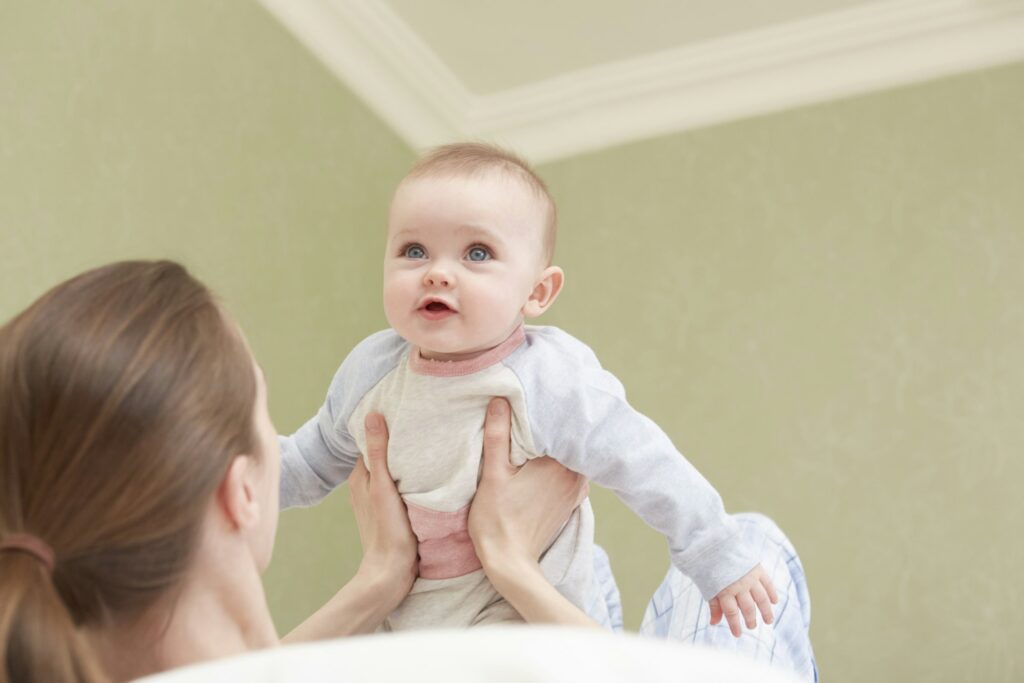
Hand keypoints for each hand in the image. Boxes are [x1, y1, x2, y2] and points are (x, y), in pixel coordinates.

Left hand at [348, 413, 417, 596]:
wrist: (392, 571)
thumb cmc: (387, 529)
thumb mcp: (383, 486)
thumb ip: (378, 452)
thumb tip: (372, 416)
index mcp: (359, 477)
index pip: (371, 442)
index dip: (387, 427)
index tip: (406, 413)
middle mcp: (366, 486)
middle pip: (384, 455)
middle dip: (399, 442)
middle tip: (423, 426)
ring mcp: (379, 499)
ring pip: (394, 471)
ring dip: (407, 461)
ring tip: (429, 445)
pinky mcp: (393, 510)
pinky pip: (402, 486)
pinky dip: (412, 478)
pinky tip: (429, 474)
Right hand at [468, 397, 588, 568]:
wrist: (510, 562)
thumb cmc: (497, 519)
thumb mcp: (493, 474)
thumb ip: (498, 436)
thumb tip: (501, 400)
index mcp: (559, 464)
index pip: (561, 426)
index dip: (549, 412)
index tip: (537, 400)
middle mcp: (575, 476)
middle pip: (568, 441)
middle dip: (554, 427)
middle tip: (537, 411)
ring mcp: (575, 491)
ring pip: (571, 457)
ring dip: (558, 446)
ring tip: (540, 433)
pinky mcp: (570, 502)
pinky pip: (571, 473)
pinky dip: (561, 464)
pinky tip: (545, 460)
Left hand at [709, 564, 778, 636]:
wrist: (714, 542)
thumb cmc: (709, 566)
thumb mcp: (707, 586)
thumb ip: (713, 605)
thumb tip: (714, 623)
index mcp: (723, 590)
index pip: (731, 613)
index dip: (735, 625)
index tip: (738, 635)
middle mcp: (738, 585)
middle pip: (748, 608)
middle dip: (750, 619)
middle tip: (752, 626)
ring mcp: (749, 577)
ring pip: (761, 598)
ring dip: (766, 611)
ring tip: (768, 621)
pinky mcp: (757, 568)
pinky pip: (768, 583)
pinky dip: (772, 593)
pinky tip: (774, 601)